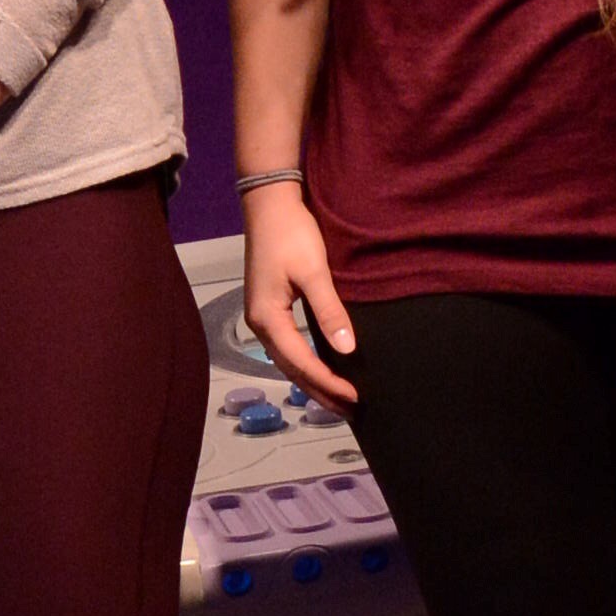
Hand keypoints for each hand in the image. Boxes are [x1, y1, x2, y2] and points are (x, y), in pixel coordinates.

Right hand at [238, 179, 355, 402]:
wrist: (269, 204)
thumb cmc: (291, 233)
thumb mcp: (314, 272)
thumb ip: (330, 311)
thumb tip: (348, 349)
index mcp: (267, 318)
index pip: (302, 362)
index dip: (328, 382)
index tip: (355, 396)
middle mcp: (260, 324)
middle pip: (292, 369)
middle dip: (321, 392)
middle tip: (351, 410)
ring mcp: (262, 318)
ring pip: (289, 361)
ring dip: (313, 382)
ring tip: (339, 399)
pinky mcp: (269, 309)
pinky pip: (289, 348)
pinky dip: (306, 364)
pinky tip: (322, 369)